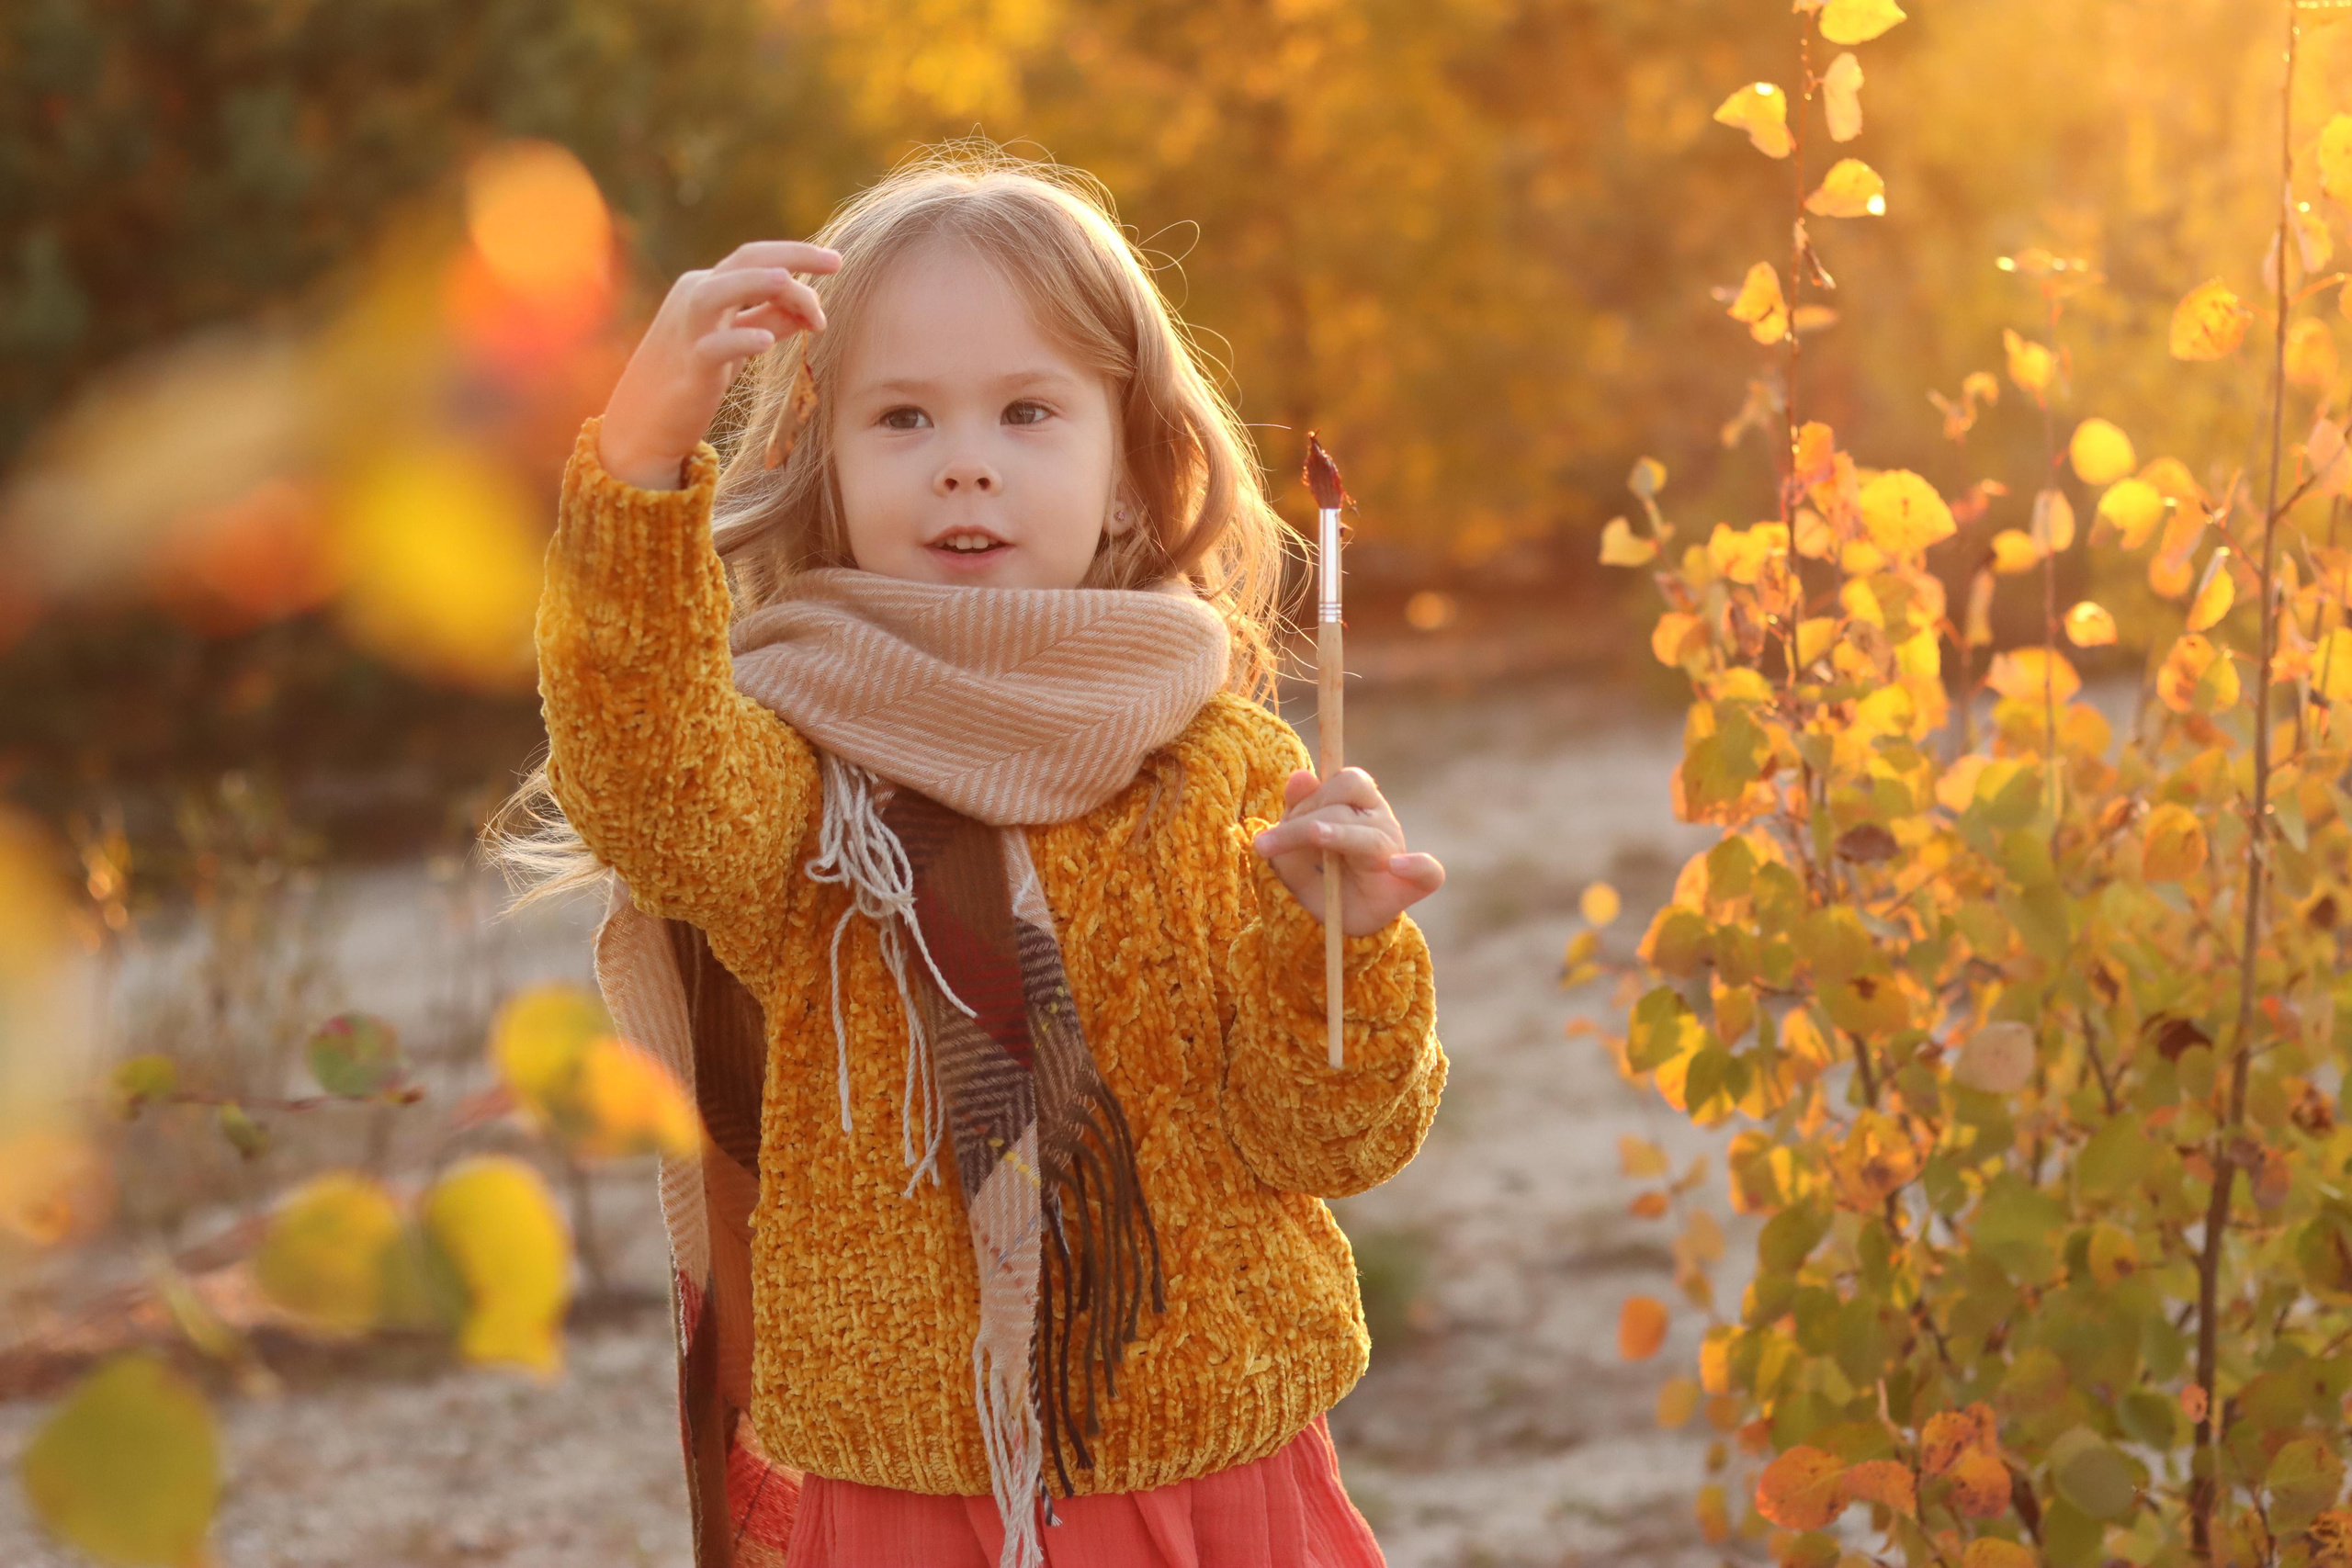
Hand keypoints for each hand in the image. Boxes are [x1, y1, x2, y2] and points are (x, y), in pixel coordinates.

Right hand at [597, 240, 841, 489]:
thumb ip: (766, 321)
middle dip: (792, 256)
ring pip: (719, 292)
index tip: (835, 262)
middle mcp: (695, 298)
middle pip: (745, 261)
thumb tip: (809, 309)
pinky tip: (767, 341)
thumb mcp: (733, 343)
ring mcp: (688, 331)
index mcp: (707, 287)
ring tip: (791, 281)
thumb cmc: (691, 379)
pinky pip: (713, 348)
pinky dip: (739, 340)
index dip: (797, 255)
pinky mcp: (688, 369)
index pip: (756, 258)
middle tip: (835, 262)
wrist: (643, 424)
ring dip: (757, 283)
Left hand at [1250, 767, 1444, 936]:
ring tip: (1313, 837)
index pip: (1348, 781)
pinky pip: (1429, 873)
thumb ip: (1297, 810)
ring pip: (1369, 836)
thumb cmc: (1313, 876)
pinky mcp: (1410, 887)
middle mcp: (1381, 824)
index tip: (1279, 822)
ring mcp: (1397, 854)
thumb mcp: (1292, 844)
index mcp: (1360, 805)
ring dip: (1335, 835)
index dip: (1313, 795)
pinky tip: (1395, 866)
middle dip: (1306, 818)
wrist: (1327, 924)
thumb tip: (1301, 776)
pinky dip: (1417, 867)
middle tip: (1268, 846)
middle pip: (1353, 800)